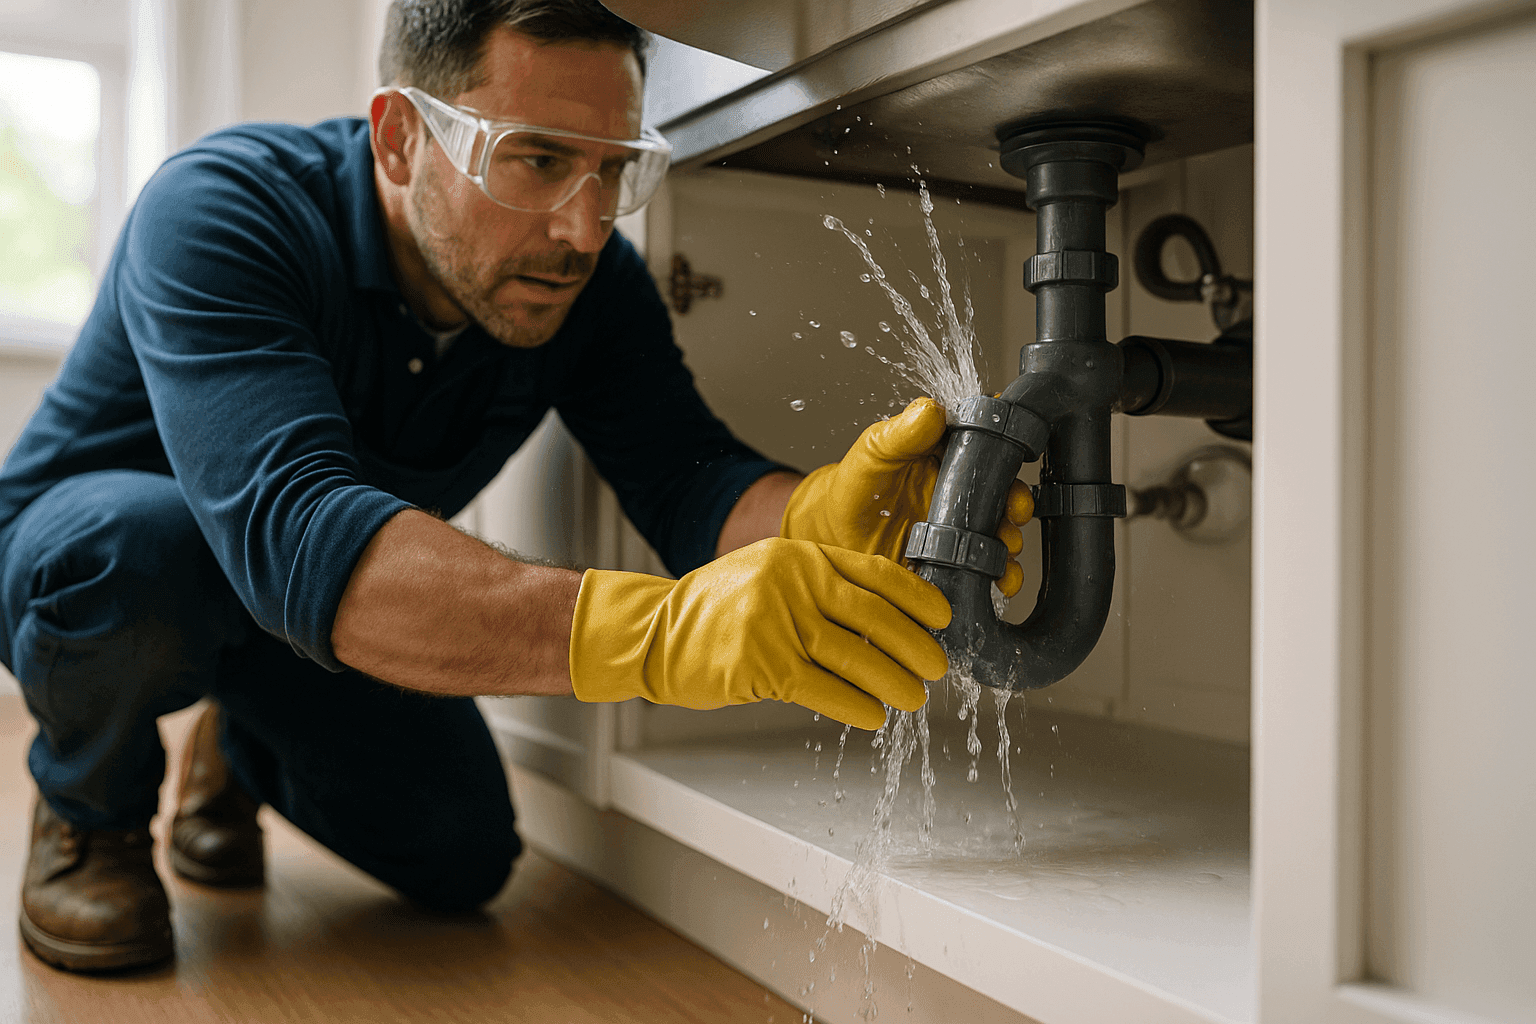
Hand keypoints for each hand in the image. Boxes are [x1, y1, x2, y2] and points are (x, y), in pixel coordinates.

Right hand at [568, 538, 949, 728]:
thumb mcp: (770, 572)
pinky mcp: (763, 665)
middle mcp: (793, 582)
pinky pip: (825, 690)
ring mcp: (777, 623)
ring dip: (894, 683)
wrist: (655, 631)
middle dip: (916, 647)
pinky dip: (856, 706)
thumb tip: (886, 618)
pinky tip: (873, 716)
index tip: (943, 619)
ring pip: (856, 659)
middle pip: (875, 617)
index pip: (877, 573)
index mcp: (801, 554)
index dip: (918, 598)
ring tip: (913, 698)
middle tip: (937, 667)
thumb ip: (820, 583)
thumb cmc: (717, 609)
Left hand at [779, 397, 1034, 596]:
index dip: (1004, 448)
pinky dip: (1001, 574)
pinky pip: (985, 566)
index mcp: (943, 454)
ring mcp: (958, 525)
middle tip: (1015, 509)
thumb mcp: (872, 453)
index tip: (1014, 453)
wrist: (832, 539)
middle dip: (1016, 500)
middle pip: (1002, 490)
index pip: (984, 444)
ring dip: (1011, 537)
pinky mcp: (953, 559)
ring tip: (1007, 545)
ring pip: (999, 529)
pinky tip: (1001, 579)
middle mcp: (957, 489)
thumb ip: (899, 433)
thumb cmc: (851, 488)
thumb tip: (930, 409)